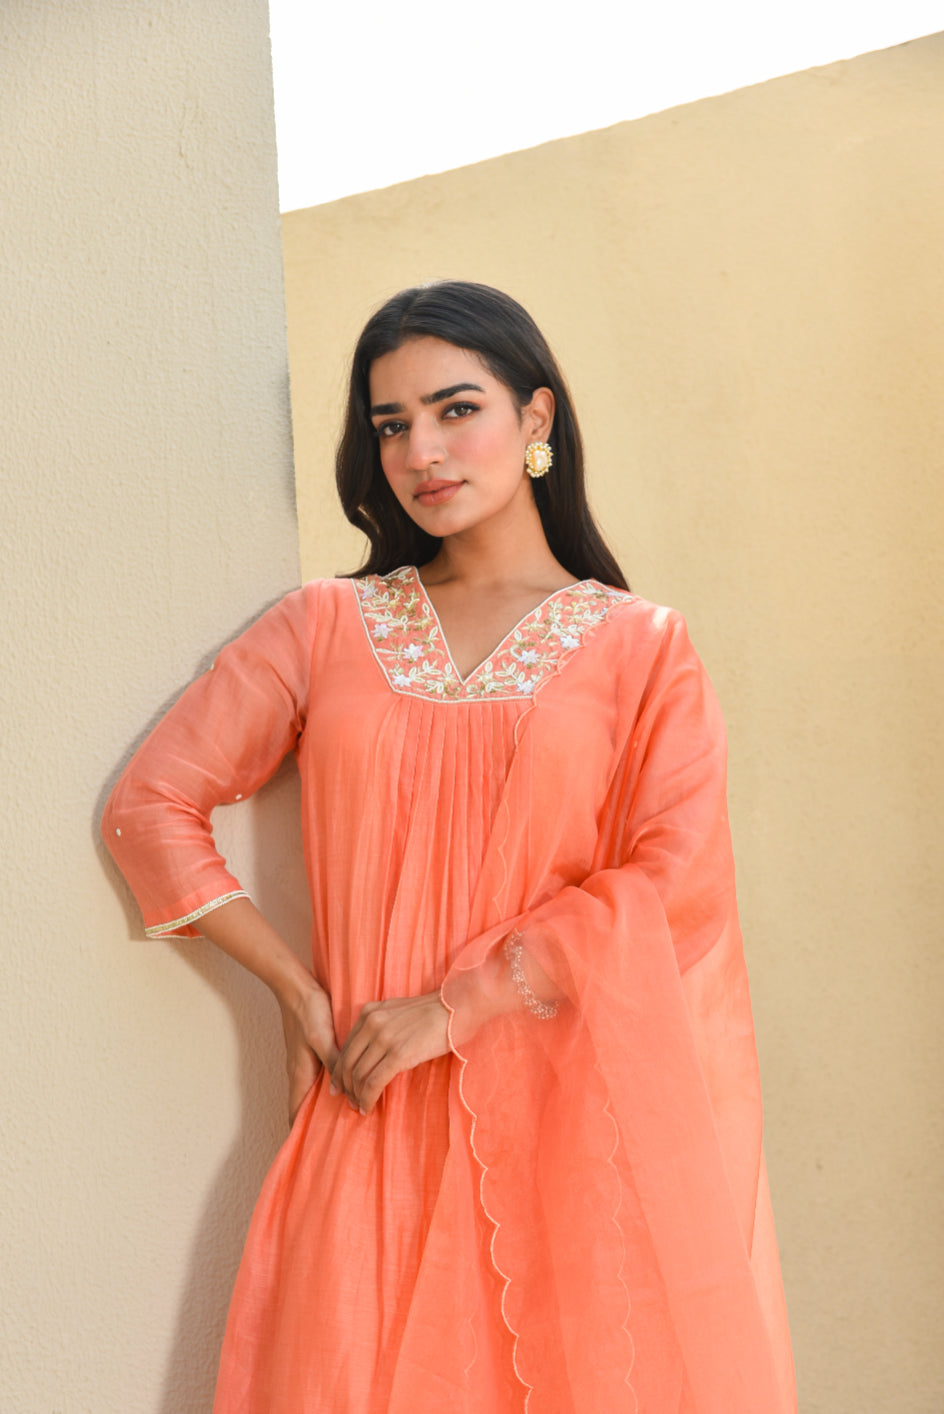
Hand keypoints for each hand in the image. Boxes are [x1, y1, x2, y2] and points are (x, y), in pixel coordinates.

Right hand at [280, 981, 339, 1124]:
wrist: (295, 985)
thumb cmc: (308, 1010)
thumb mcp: (322, 1037)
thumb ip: (333, 1063)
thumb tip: (341, 1091)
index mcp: (300, 1074)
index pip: (296, 1114)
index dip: (303, 1133)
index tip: (317, 1150)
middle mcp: (300, 1072)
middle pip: (306, 1106)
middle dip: (319, 1122)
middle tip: (342, 1135)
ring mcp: (305, 1062)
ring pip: (315, 1092)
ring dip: (327, 1104)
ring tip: (349, 1113)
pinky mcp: (312, 1050)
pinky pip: (321, 1076)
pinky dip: (332, 1085)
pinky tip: (348, 1084)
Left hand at [331, 992, 449, 1114]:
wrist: (457, 1008)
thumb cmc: (433, 1013)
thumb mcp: (397, 1013)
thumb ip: (380, 1026)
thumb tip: (369, 1052)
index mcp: (370, 1013)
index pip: (346, 1047)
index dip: (340, 1070)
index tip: (339, 1085)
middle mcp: (372, 1023)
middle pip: (348, 1062)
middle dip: (344, 1086)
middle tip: (346, 1100)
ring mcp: (384, 1038)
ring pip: (358, 1075)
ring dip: (356, 1095)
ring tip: (358, 1106)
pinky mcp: (399, 1054)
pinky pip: (374, 1082)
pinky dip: (367, 1098)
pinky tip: (368, 1107)